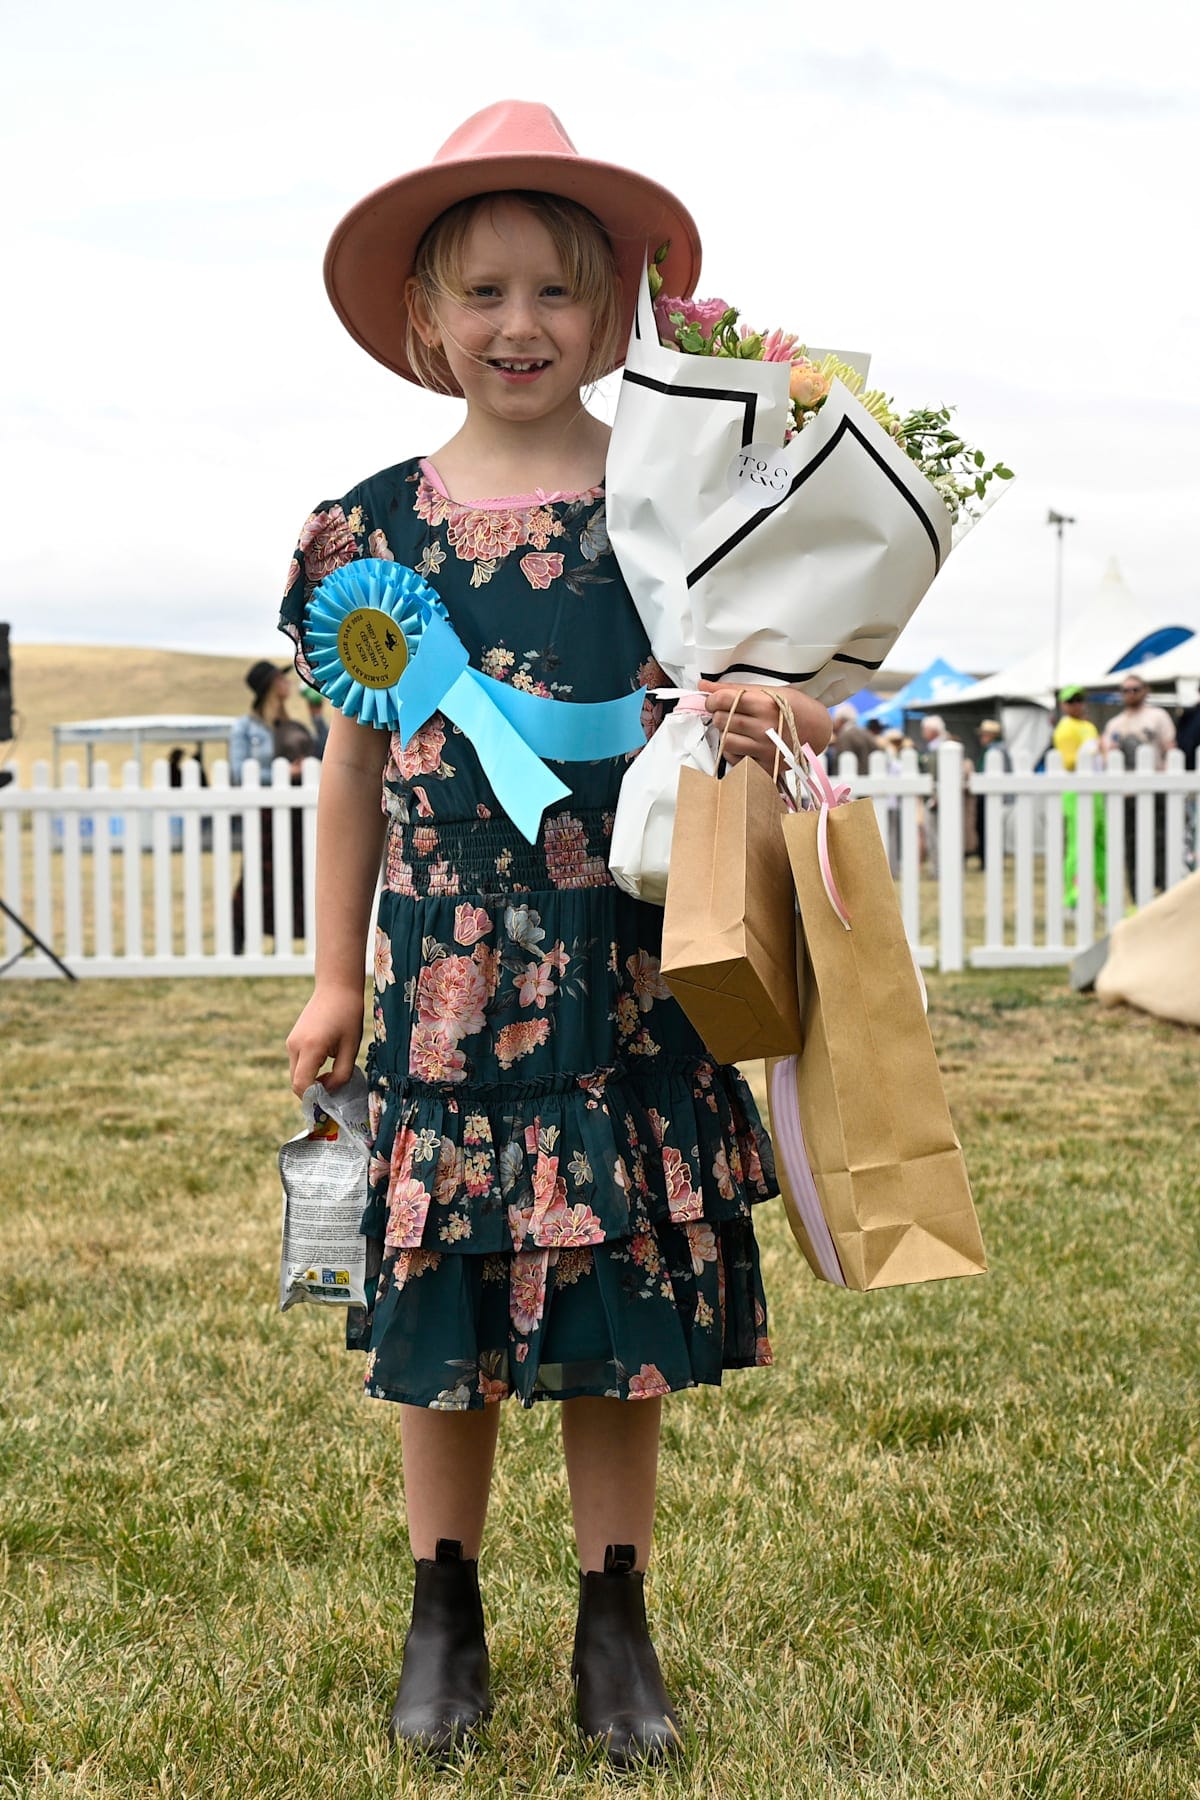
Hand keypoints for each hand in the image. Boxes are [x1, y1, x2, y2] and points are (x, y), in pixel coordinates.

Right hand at [286, 981, 366, 1096]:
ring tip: (333, 1073)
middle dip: (313, 1091)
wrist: (336, 988)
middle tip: (335, 1089)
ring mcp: (291, 1042)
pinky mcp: (292, 1040)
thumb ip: (341, 1074)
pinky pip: (298, 1064)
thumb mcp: (351, 1048)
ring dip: (311, 1080)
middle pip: (296, 1083)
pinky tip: (326, 1062)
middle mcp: (295, 1046)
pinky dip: (309, 1070)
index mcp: (310, 1048)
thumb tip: (329, 1092)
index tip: (331, 1097)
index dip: (314, 1097)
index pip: (301, 1085)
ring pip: (296, 1074)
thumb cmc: (348, 1016)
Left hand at [697, 680, 830, 773]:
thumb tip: (702, 685)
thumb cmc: (794, 708)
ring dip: (724, 734)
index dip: (712, 699)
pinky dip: (733, 752)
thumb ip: (733, 689)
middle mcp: (765, 728)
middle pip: (721, 720)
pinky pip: (735, 760)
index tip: (714, 701)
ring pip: (725, 741)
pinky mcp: (766, 766)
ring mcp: (765, 749)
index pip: (723, 700)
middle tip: (727, 714)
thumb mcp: (768, 691)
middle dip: (718, 715)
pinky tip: (743, 743)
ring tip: (734, 729)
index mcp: (765, 704)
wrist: (819, 731)